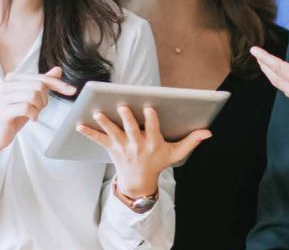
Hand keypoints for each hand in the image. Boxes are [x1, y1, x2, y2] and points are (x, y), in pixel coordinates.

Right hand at [0, 66, 75, 187]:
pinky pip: (27, 107)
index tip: (73, 90)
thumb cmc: (14, 116)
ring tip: (33, 113)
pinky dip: (34, 115)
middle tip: (39, 109)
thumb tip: (58, 69)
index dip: (59, 84)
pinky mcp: (2, 110)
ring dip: (39, 107)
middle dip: (45, 100)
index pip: (42, 78)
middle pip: (39, 85)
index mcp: (13, 78)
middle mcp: (6, 84)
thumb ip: (43, 83)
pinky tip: (31, 119)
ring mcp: (3, 97)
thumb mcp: (31, 98)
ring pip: (34, 95)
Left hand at [76, 106, 210, 196]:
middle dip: (127, 118)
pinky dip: (89, 133)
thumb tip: (208, 132)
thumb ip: (191, 141)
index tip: (150, 107)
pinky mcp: (111, 149)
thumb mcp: (176, 154)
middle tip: (123, 106)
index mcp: (153, 143)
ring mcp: (123, 148)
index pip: (152, 129)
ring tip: (97, 113)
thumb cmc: (159, 162)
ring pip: (113, 133)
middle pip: (131, 130)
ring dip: (105, 123)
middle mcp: (137, 145)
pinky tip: (79, 124)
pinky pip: (99, 140)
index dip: (151, 118)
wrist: (139, 182)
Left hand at [250, 36, 288, 135]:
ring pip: (282, 86)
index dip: (266, 58)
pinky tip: (286, 86)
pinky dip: (282, 85)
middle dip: (265, 66)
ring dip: (272, 75)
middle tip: (256, 56)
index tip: (254, 50)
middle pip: (277, 77)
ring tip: (266, 69)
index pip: (280, 68)